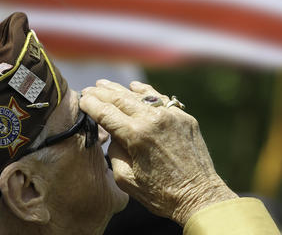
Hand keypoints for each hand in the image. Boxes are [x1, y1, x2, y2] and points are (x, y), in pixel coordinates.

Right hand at [80, 80, 237, 224]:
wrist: (199, 196)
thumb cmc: (160, 194)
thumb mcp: (126, 179)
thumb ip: (114, 152)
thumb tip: (113, 134)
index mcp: (136, 135)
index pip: (106, 112)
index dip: (91, 104)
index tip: (81, 99)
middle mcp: (153, 119)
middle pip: (120, 99)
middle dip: (102, 93)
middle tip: (89, 89)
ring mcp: (171, 115)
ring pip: (140, 96)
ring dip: (121, 89)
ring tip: (105, 84)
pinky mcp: (184, 117)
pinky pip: (160, 99)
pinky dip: (145, 93)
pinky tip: (135, 88)